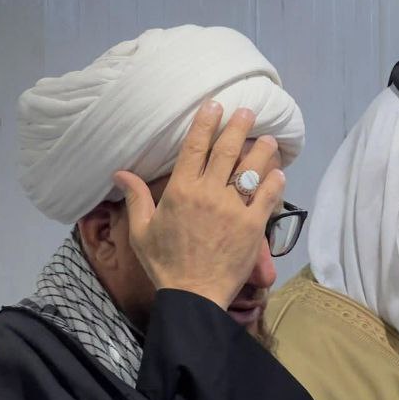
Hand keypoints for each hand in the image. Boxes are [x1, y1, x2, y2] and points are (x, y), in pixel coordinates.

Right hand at [114, 102, 283, 308]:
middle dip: (238, 127)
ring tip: (269, 138)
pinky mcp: (252, 227)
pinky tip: (279, 171)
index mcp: (181, 191)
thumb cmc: (165, 264)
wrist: (193, 294)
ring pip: (251, 170)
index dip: (205, 123)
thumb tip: (119, 173)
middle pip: (227, 151)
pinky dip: (274, 182)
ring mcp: (233, 209)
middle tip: (248, 111)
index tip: (215, 105)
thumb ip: (136, 198)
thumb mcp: (142, 231)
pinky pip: (267, 198)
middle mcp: (208, 194)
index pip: (194, 147)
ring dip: (261, 150)